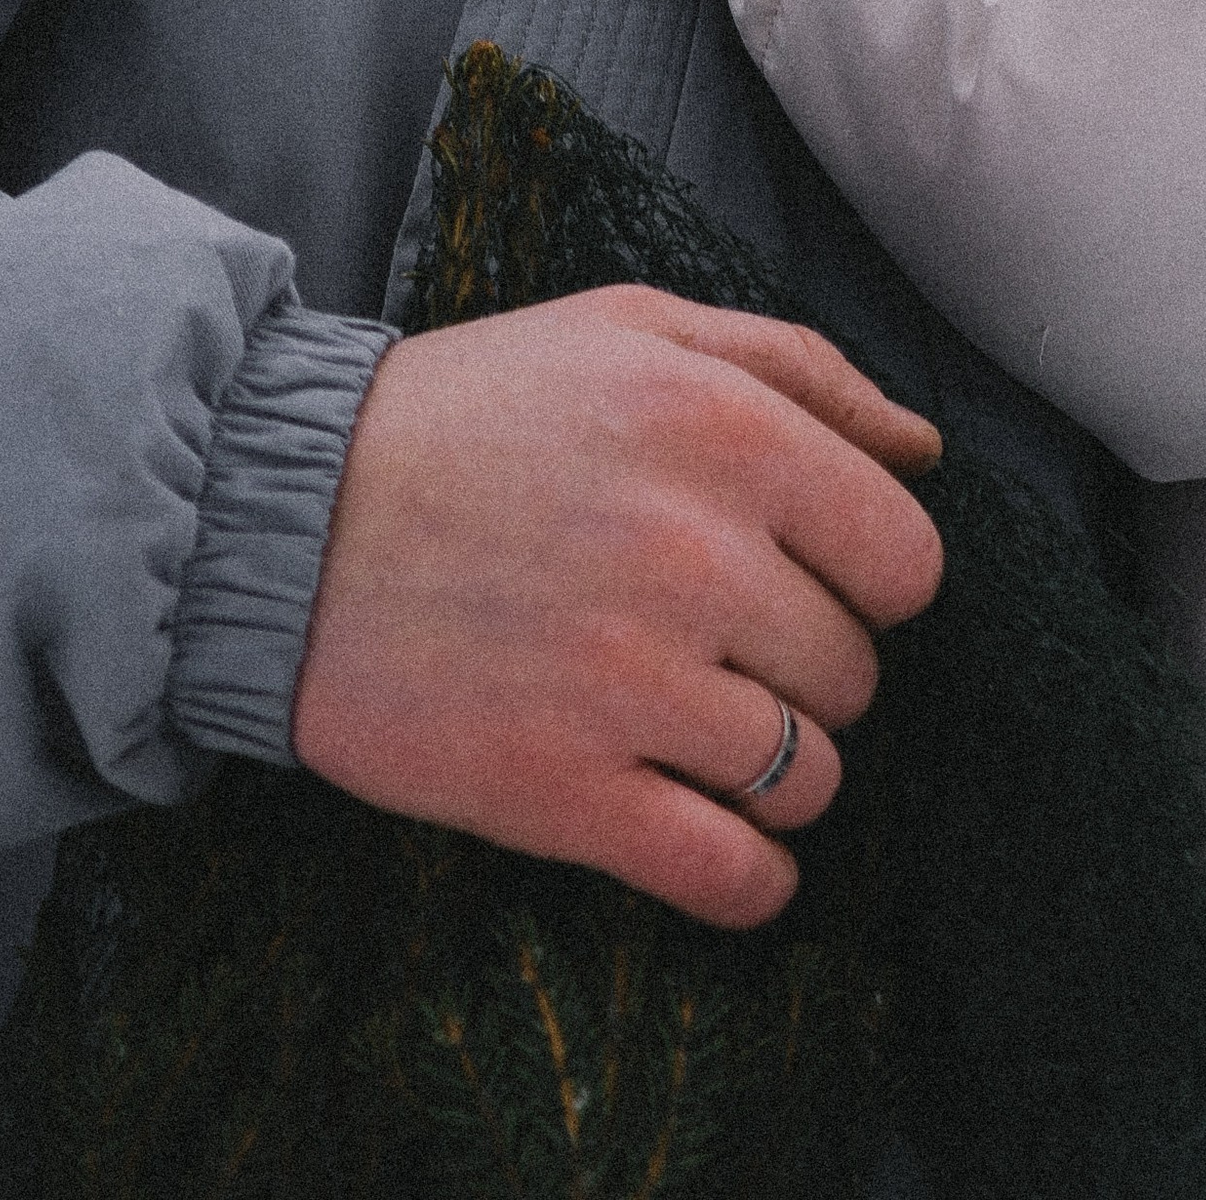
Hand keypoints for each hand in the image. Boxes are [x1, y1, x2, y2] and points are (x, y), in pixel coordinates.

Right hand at [290, 285, 943, 929]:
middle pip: (856, 672)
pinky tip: (726, 848)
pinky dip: (750, 879)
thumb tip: (925, 451)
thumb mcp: (636, 327)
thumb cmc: (474, 411)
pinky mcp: (560, 793)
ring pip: (807, 777)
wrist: (280, 516)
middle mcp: (697, 557)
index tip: (812, 577)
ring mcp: (631, 685)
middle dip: (810, 665)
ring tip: (707, 729)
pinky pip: (729, 876)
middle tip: (728, 643)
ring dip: (779, 767)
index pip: (906, 560)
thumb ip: (801, 368)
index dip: (870, 577)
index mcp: (727, 431)